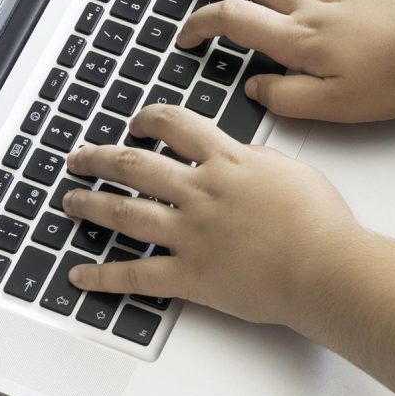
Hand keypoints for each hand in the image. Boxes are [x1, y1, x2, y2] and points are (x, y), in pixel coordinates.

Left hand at [61, 104, 360, 323]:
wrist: (325, 266)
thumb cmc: (320, 222)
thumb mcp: (290, 170)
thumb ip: (256, 162)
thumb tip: (240, 157)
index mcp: (226, 162)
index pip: (175, 125)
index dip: (148, 119)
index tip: (137, 123)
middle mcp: (200, 192)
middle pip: (134, 165)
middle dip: (99, 159)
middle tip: (79, 159)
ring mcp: (190, 234)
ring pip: (124, 212)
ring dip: (90, 205)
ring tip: (69, 202)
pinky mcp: (190, 275)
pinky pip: (136, 275)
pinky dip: (103, 276)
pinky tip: (80, 275)